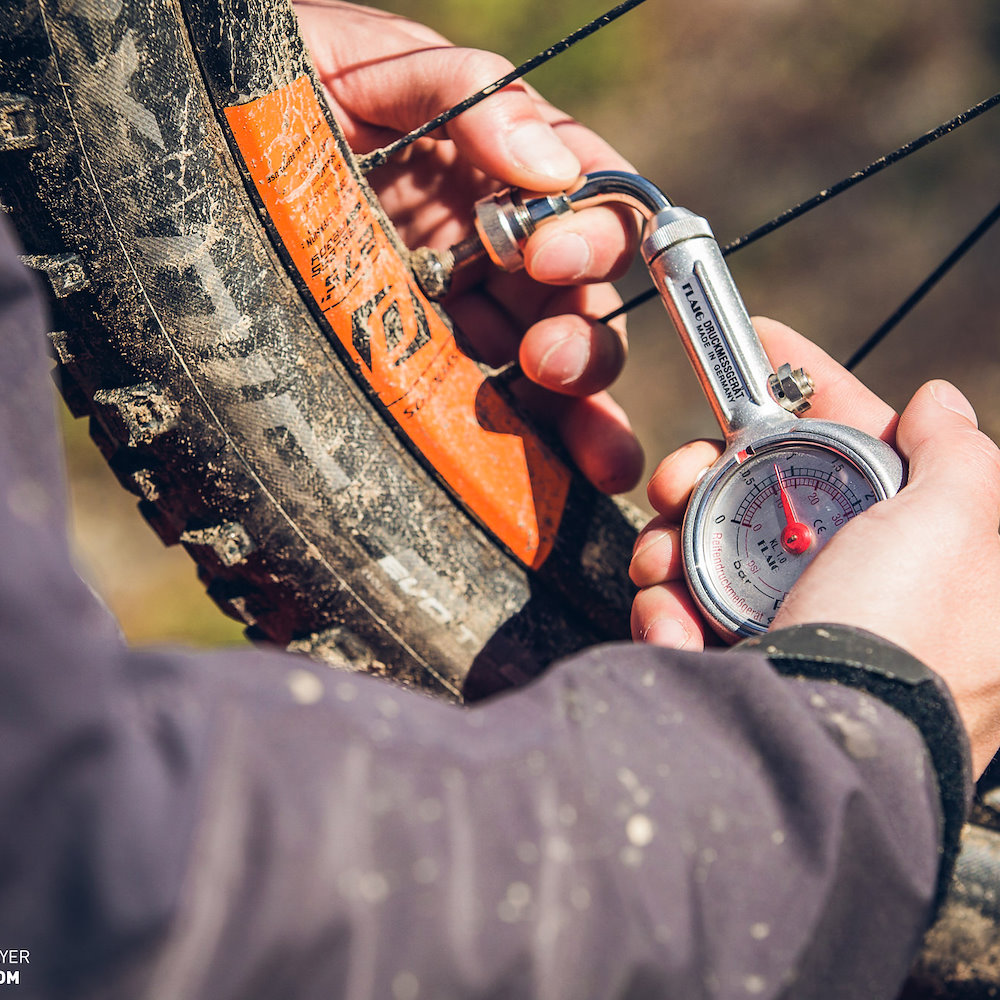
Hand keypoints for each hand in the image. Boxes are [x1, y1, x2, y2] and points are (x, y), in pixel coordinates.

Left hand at [294, 1, 643, 492]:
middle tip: (549, 362)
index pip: (587, 197)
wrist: (185, 151)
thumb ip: (463, 89)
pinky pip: (493, 407)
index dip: (592, 231)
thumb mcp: (366, 63)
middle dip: (585, 338)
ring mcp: (458, 311)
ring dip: (584, 412)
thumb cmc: (279, 87)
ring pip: (552, 366)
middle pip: (579, 298)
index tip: (546, 255)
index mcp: (496, 166)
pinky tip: (569, 482)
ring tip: (598, 457)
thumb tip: (550, 166)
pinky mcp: (420, 367)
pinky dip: (539, 447)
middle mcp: (490, 243)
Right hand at [632, 317, 999, 774]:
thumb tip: (940, 399)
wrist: (826, 748)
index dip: (802, 382)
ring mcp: (789, 623)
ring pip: (709, 548)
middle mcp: (850, 581)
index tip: (752, 339)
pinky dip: (667, 609)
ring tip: (658, 568)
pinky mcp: (737, 660)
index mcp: (910, 542)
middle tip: (673, 482)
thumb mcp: (956, 527)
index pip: (852, 436)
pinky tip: (669, 625)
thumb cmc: (904, 633)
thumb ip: (956, 453)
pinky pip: (685, 610)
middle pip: (759, 489)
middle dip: (704, 475)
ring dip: (672, 546)